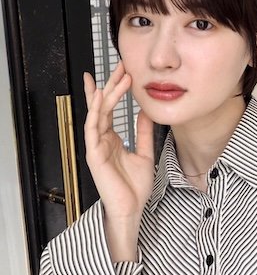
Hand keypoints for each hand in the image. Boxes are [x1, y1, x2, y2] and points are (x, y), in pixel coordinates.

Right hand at [83, 61, 154, 220]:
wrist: (132, 209)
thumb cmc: (135, 186)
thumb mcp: (144, 153)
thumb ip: (143, 133)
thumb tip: (145, 112)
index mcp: (112, 138)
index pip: (110, 109)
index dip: (115, 90)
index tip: (122, 72)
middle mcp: (102, 139)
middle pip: (103, 106)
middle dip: (110, 85)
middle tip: (120, 65)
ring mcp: (96, 146)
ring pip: (98, 113)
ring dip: (106, 93)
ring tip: (117, 76)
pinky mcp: (94, 154)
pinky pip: (92, 129)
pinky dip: (96, 112)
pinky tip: (100, 96)